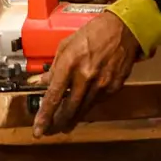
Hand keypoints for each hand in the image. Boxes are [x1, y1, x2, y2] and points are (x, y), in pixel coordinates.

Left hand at [33, 12, 139, 137]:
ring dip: (71, 120)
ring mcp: (101, 83)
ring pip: (83, 110)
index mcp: (70, 63)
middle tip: (48, 131)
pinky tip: (81, 110)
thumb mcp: (66, 45)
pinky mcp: (113, 87)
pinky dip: (87, 107)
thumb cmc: (92, 33)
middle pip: (68, 109)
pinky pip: (96, 102)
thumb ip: (53, 67)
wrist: (123, 30)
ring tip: (63, 126)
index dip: (45, 116)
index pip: (53, 96)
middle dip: (56, 123)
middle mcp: (85, 76)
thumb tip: (39, 82)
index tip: (38, 129)